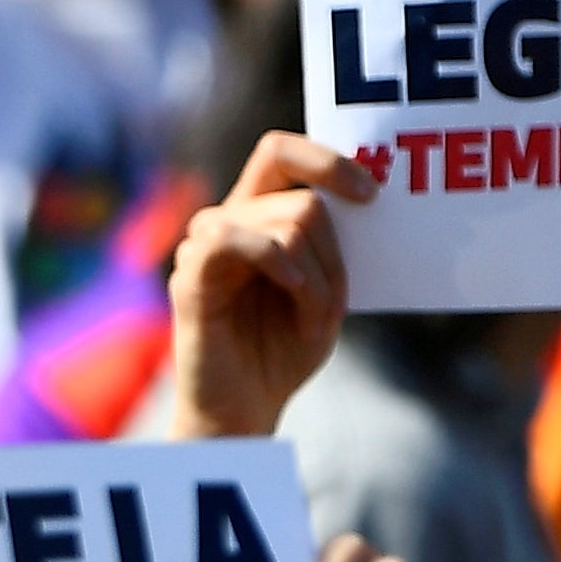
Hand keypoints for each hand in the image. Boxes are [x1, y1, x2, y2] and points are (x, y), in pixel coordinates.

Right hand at [166, 133, 374, 440]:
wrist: (245, 409)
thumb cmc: (282, 351)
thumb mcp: (325, 290)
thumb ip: (328, 244)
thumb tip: (355, 198)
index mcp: (254, 217)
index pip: (281, 152)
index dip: (327, 161)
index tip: (371, 195)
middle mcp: (224, 221)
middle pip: (300, 196)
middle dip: (334, 252)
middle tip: (333, 302)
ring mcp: (203, 247)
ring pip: (285, 221)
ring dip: (317, 276)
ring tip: (311, 318)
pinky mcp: (189, 277)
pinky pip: (235, 239)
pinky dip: (279, 265)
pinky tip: (291, 292)